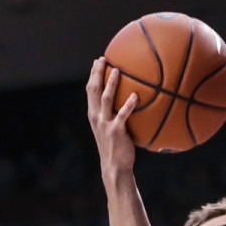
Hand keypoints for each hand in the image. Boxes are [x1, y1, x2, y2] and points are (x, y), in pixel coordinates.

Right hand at [86, 58, 139, 175]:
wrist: (115, 166)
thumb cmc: (116, 147)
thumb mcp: (112, 128)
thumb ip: (116, 114)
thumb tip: (131, 99)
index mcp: (94, 114)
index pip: (90, 91)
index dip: (93, 75)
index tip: (97, 61)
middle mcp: (96, 117)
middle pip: (94, 90)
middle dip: (97, 73)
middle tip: (103, 59)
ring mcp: (105, 124)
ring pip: (106, 99)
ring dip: (111, 84)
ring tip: (118, 71)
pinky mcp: (116, 131)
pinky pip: (122, 115)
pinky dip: (128, 105)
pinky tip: (135, 96)